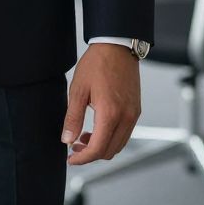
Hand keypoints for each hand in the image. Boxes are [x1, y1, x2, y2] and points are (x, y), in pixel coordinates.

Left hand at [61, 43, 140, 165]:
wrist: (117, 46)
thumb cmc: (98, 63)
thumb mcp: (78, 89)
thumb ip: (72, 117)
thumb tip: (67, 138)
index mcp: (110, 113)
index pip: (97, 149)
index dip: (82, 158)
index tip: (71, 158)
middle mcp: (126, 117)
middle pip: (109, 151)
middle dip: (91, 154)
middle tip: (74, 147)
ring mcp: (133, 114)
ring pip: (119, 144)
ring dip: (101, 146)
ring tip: (84, 137)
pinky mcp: (136, 109)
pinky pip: (125, 133)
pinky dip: (111, 137)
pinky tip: (98, 127)